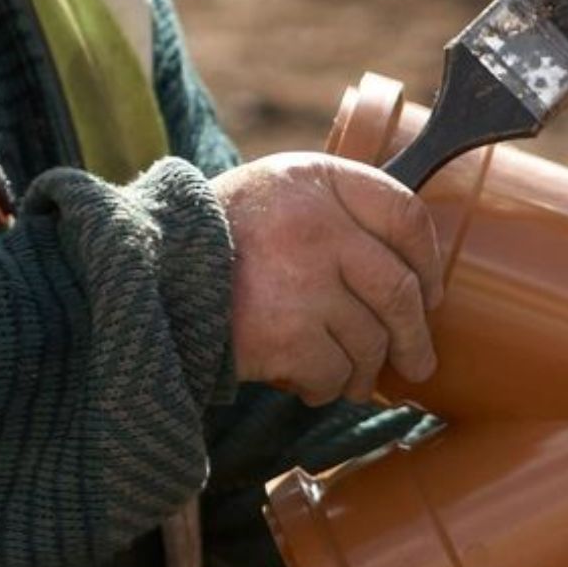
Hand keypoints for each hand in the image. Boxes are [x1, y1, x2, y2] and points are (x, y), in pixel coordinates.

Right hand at [217, 153, 443, 405]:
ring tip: (348, 378)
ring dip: (363, 370)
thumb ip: (336, 217)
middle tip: (418, 363)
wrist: (135, 276)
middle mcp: (316, 224)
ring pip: (369, 341)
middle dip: (414, 338)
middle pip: (400, 291)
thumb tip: (414, 281)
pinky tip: (305, 383)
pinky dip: (325, 387)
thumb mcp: (274, 197)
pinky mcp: (284, 335)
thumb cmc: (216, 242)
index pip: (405, 215)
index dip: (428, 262)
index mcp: (317, 179)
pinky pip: (332, 373)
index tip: (432, 294)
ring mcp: (302, 281)